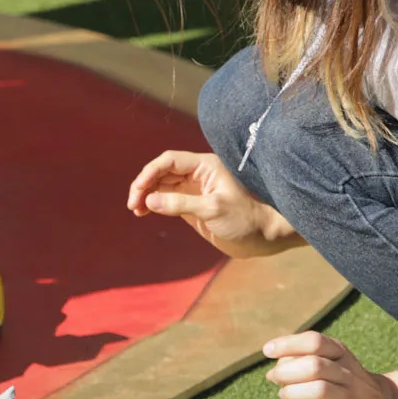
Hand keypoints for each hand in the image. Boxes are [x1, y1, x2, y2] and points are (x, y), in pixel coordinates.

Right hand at [127, 150, 299, 258]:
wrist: (264, 237)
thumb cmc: (245, 219)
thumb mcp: (213, 209)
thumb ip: (181, 204)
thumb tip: (149, 200)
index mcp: (205, 166)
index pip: (169, 161)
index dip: (149, 173)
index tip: (139, 191)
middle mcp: (197, 175)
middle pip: (161, 171)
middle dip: (144, 185)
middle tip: (133, 205)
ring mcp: (194, 191)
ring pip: (161, 186)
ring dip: (146, 195)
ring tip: (136, 210)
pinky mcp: (192, 207)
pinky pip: (167, 200)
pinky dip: (153, 204)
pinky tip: (145, 212)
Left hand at [263, 331, 397, 398]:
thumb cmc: (349, 385)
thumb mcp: (334, 366)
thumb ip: (304, 363)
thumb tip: (273, 371)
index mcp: (342, 356)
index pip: (315, 341)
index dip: (288, 344)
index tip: (267, 350)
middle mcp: (350, 376)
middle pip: (315, 365)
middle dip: (287, 371)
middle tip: (274, 378)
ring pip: (321, 391)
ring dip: (294, 393)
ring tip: (285, 395)